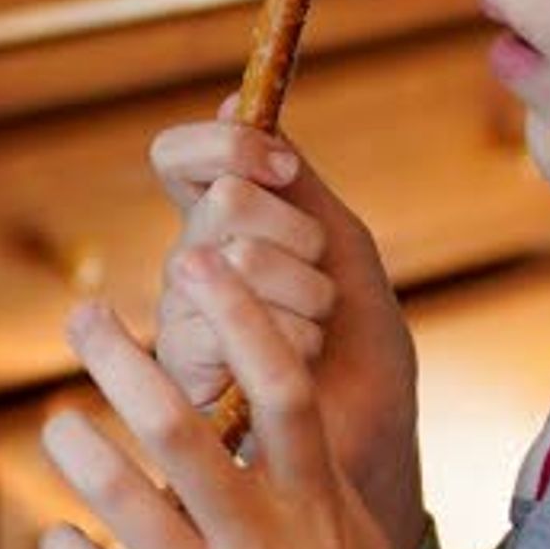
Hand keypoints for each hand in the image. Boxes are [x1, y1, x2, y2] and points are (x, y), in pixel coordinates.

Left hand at [42, 268, 484, 548]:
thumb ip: (315, 501)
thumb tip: (286, 442)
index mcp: (321, 511)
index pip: (284, 387)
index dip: (241, 316)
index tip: (201, 262)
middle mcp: (264, 543)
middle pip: (182, 427)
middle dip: (123, 361)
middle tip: (85, 314)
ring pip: (124, 499)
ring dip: (78, 450)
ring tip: (56, 423)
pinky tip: (58, 541)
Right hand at [145, 107, 427, 540]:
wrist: (374, 451)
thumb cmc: (361, 357)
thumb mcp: (342, 248)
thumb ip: (292, 180)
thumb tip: (233, 98)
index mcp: (219, 231)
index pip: (180, 156)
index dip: (228, 147)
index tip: (283, 170)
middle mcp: (186, 271)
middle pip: (224, 202)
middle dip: (300, 241)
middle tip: (321, 291)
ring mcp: (176, 322)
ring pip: (233, 258)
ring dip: (305, 298)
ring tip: (314, 344)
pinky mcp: (180, 376)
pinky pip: (226, 323)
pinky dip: (290, 344)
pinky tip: (297, 377)